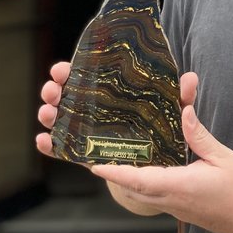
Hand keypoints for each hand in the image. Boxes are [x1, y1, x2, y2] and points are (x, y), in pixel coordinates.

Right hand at [34, 64, 199, 156]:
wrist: (159, 163)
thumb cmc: (162, 127)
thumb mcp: (173, 111)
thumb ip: (182, 97)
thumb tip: (190, 78)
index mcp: (111, 90)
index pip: (86, 75)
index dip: (69, 70)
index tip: (62, 68)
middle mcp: (94, 107)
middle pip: (67, 94)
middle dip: (54, 89)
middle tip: (53, 90)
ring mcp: (87, 130)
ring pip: (60, 119)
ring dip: (49, 114)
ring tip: (47, 113)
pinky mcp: (85, 153)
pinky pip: (63, 150)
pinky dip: (50, 146)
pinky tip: (43, 141)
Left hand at [90, 104, 232, 232]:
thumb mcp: (223, 156)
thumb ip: (199, 135)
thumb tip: (183, 111)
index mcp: (180, 186)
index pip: (139, 180)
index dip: (116, 173)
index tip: (95, 166)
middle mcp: (173, 200)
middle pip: (134, 190)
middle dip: (116, 176)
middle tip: (100, 156)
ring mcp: (177, 208)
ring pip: (143, 195)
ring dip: (128, 181)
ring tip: (118, 161)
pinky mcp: (183, 210)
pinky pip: (155, 198)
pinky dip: (144, 185)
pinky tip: (149, 170)